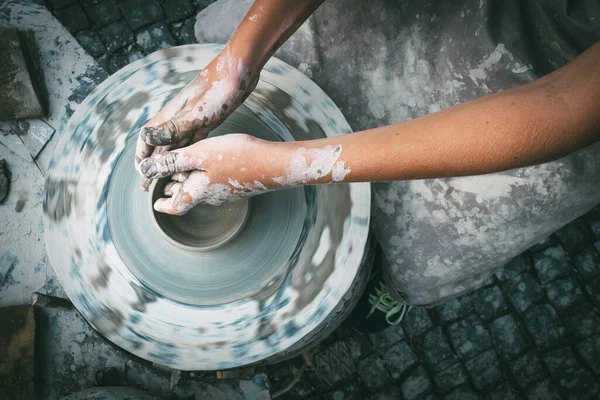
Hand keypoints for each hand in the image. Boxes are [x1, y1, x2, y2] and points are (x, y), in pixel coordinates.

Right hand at [135, 47, 258, 189]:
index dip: (143, 157)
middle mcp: (178, 117)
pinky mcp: (207, 119)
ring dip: (170, 162)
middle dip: (154, 165)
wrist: (241, 70)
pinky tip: (190, 163)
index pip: (147, 138)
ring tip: (168, 180)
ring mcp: (193, 118)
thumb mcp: (196, 113)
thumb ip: (172, 128)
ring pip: (176, 145)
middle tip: (149, 186)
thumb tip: (146, 138)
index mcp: (171, 115)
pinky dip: (188, 154)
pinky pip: (193, 141)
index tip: (141, 175)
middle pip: (160, 145)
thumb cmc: (218, 88)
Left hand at [138, 134, 275, 214]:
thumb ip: (171, 162)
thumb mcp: (198, 154)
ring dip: (190, 182)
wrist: (273, 165)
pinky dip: (206, 177)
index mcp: (197, 192)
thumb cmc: (236, 157)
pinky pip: (216, 184)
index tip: (155, 202)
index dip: (162, 204)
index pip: (174, 206)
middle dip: (174, 189)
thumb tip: (145, 170)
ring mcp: (227, 193)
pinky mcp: (239, 187)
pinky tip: (211, 163)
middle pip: (187, 197)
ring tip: (184, 168)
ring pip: (202, 190)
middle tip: (163, 180)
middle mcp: (211, 198)